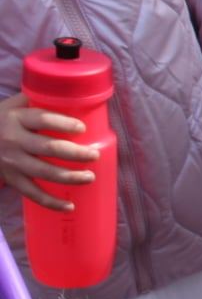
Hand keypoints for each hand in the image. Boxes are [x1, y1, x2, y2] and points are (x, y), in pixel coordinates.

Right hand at [0, 92, 99, 210]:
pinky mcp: (10, 178)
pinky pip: (32, 193)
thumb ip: (34, 100)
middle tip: (93, 155)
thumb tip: (67, 92)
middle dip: (75, 153)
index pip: (42, 119)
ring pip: (44, 172)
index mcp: (15, 118)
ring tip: (89, 177)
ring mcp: (11, 162)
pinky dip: (51, 202)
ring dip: (70, 177)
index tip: (81, 128)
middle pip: (49, 148)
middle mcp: (13, 140)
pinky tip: (69, 206)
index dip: (63, 124)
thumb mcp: (10, 106)